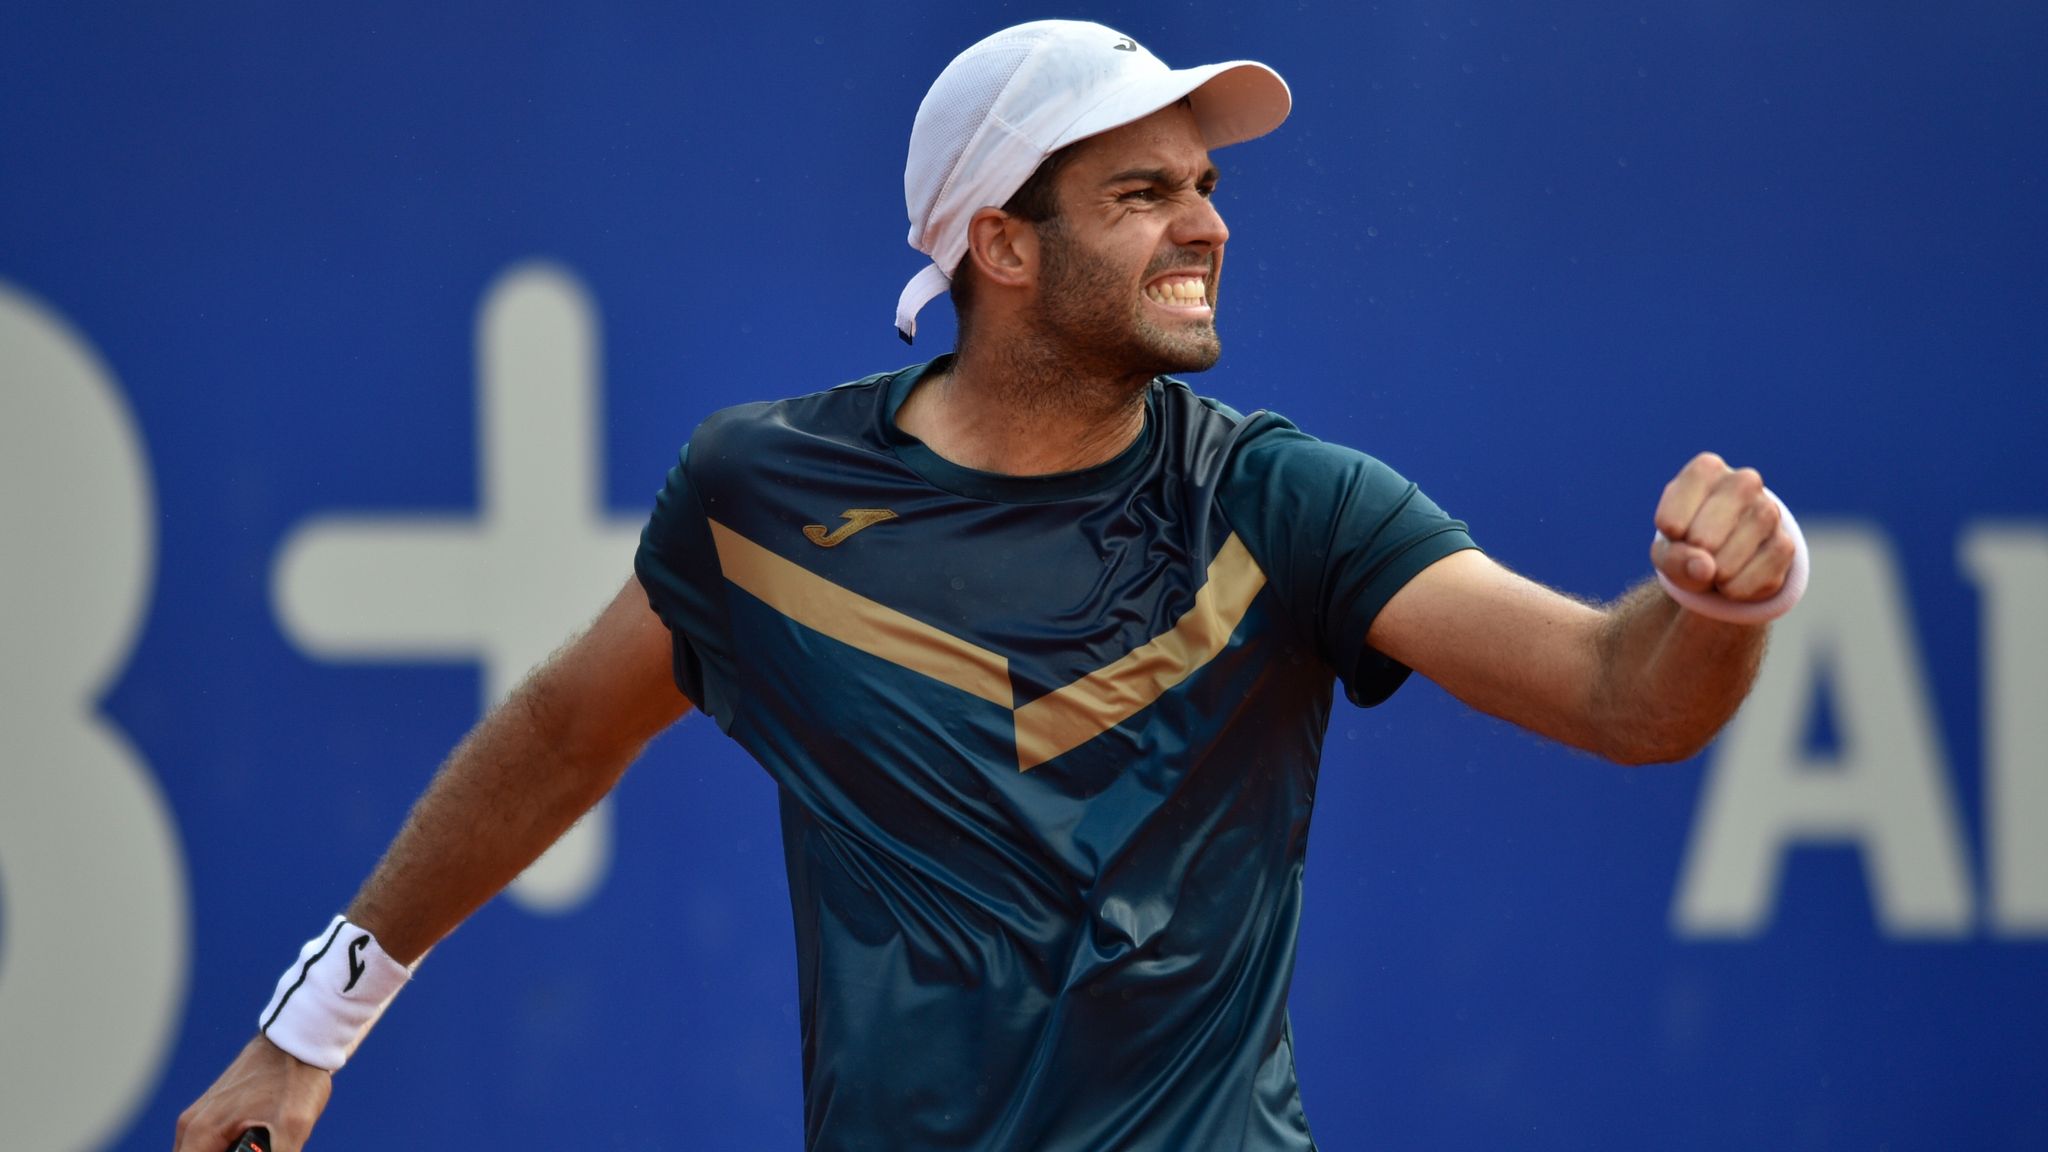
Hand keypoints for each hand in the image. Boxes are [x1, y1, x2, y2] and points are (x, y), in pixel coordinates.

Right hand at [173, 1035, 331, 1151]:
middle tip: (258, 1147)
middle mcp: (193, 1124)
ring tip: (261, 1143)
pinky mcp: (217, 1112)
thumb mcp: (293, 1127)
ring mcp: (203, 1116)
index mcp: (201, 1131)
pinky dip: (231, 1149)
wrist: (303, 1042)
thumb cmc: (295, 1080)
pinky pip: (214, 1144)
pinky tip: (260, 1143)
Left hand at [1651, 452, 1795, 602]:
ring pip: (1734, 555)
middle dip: (1693, 561)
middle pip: (1703, 537)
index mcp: (1706, 470)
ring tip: (1714, 569)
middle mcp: (1743, 482)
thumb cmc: (1685, 544)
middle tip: (1697, 555)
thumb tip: (1706, 569)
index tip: (1675, 534)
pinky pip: (1759, 574)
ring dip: (1716, 575)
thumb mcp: (1667, 552)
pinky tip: (1732, 581)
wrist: (1720, 560)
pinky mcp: (1785, 543)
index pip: (1671, 519)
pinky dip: (1738, 588)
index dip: (1669, 541)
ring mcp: (1769, 510)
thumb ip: (1675, 559)